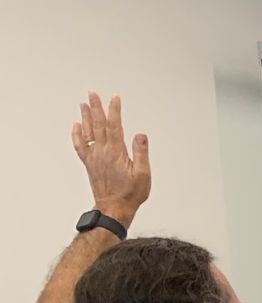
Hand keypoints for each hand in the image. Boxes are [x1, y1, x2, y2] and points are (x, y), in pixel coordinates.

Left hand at [71, 93, 149, 223]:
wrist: (114, 208)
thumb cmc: (130, 194)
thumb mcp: (143, 175)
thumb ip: (141, 153)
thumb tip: (140, 135)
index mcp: (116, 152)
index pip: (115, 126)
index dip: (114, 110)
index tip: (114, 98)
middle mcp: (102, 152)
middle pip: (98, 124)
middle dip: (96, 107)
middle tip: (92, 93)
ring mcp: (94, 157)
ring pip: (88, 132)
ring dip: (86, 116)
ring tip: (84, 104)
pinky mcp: (90, 163)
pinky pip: (80, 145)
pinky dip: (77, 134)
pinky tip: (77, 126)